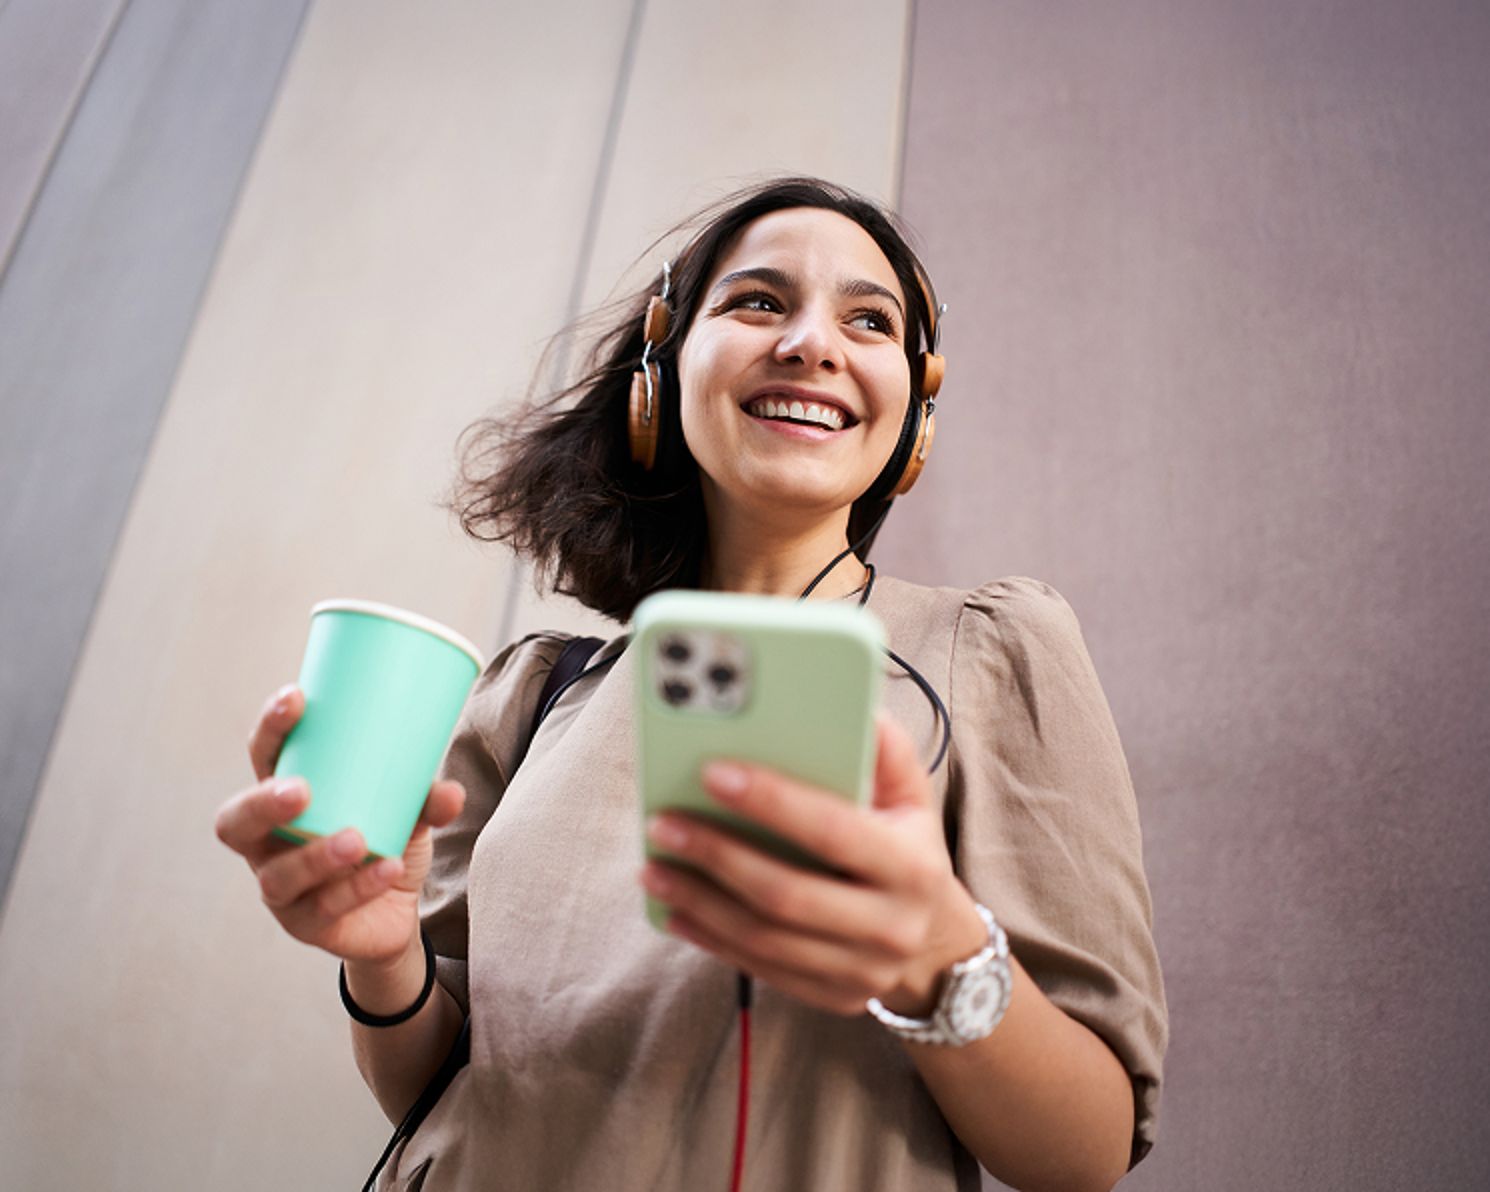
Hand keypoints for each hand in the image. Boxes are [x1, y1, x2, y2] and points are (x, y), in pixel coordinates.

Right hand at [214, 684, 465, 965]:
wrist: (395, 913)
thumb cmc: (385, 840)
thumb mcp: (407, 812)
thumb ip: (426, 799)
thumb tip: (450, 791)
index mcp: (283, 799)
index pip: (262, 759)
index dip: (270, 730)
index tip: (296, 697)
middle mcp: (268, 844)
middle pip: (235, 823)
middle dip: (262, 804)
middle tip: (301, 790)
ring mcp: (282, 889)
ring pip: (278, 876)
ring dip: (315, 856)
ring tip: (356, 839)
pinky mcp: (306, 925)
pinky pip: (324, 908)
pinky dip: (358, 887)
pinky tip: (386, 869)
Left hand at [639, 715, 986, 1016]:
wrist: (935, 940)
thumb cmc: (907, 845)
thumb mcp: (911, 794)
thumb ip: (883, 749)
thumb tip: (848, 704)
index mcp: (911, 866)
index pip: (832, 830)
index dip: (771, 801)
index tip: (712, 771)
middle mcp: (891, 925)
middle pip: (786, 893)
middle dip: (716, 854)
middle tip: (663, 822)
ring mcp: (862, 971)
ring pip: (763, 937)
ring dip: (699, 900)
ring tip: (653, 865)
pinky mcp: (834, 998)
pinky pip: (760, 968)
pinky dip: (709, 938)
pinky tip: (673, 907)